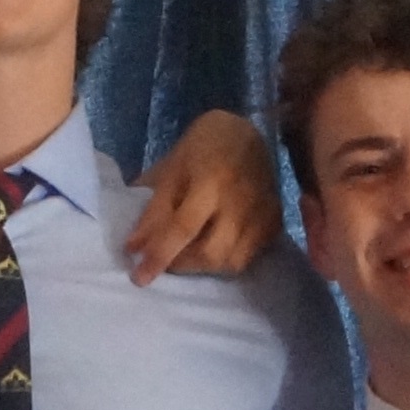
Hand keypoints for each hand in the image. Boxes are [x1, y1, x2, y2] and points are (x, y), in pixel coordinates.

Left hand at [123, 109, 288, 280]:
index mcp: (212, 180)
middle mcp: (241, 201)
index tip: (138, 278)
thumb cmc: (202, 146)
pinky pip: (249, 257)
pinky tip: (212, 247)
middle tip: (166, 259)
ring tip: (188, 253)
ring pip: (232, 262)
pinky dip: (225, 260)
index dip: (159, 256)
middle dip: (183, 265)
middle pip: (211, 254)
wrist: (247, 131)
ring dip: (203, 267)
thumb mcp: (172, 169)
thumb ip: (154, 210)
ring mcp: (262, 213)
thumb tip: (134, 248)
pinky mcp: (275, 222)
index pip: (183, 228)